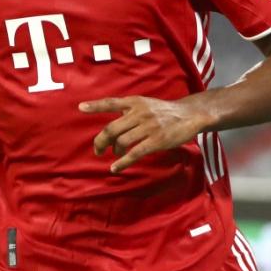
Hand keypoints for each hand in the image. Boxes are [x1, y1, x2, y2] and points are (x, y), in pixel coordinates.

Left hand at [79, 96, 210, 172]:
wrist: (189, 115)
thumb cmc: (163, 111)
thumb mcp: (145, 103)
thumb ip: (129, 109)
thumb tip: (112, 120)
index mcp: (134, 102)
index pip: (111, 103)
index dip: (95, 106)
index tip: (80, 108)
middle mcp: (139, 113)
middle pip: (111, 128)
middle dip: (101, 142)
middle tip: (98, 150)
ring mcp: (148, 127)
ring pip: (121, 141)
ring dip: (114, 151)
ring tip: (114, 155)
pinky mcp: (156, 141)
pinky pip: (135, 153)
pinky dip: (123, 162)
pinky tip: (116, 168)